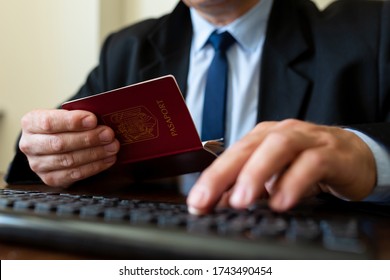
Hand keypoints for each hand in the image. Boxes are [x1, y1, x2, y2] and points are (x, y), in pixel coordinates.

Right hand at [19, 109, 119, 186]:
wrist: (54, 142)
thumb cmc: (64, 126)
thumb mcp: (66, 115)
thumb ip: (79, 116)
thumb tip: (102, 119)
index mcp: (30, 122)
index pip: (49, 122)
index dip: (72, 122)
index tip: (93, 119)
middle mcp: (29, 145)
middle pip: (60, 144)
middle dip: (88, 139)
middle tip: (109, 134)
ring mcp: (37, 165)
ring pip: (68, 160)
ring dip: (95, 153)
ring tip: (113, 146)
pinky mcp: (50, 179)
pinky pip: (74, 174)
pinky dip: (95, 166)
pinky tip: (108, 159)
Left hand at [187, 119, 376, 213]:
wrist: (353, 156)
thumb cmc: (308, 164)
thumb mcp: (274, 177)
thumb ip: (249, 188)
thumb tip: (219, 203)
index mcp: (261, 138)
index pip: (230, 156)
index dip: (210, 178)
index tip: (196, 202)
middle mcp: (280, 133)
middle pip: (247, 148)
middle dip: (222, 174)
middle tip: (206, 200)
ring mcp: (306, 139)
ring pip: (278, 147)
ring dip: (256, 173)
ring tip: (240, 200)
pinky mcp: (331, 152)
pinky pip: (311, 163)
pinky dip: (294, 182)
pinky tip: (281, 201)